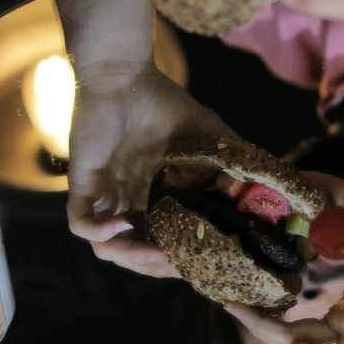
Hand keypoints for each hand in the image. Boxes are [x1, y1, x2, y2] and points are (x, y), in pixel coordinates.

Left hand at [67, 62, 228, 276]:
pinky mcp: (81, 182)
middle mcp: (118, 195)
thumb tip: (262, 181)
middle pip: (130, 249)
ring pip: (106, 246)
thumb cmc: (160, 100)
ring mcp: (98, 191)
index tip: (195, 261)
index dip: (170, 254)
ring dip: (132, 257)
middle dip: (154, 264)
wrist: (124, 75)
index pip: (152, 235)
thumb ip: (230, 158)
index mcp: (140, 189)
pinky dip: (102, 233)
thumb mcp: (206, 134)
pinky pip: (81, 224)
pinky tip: (126, 226)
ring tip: (162, 258)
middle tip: (181, 268)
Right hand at [226, 172, 343, 343]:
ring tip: (237, 310)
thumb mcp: (341, 201)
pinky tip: (286, 338)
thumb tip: (275, 174)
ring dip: (268, 333)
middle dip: (257, 321)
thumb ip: (310, 189)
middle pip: (295, 333)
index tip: (241, 288)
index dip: (268, 306)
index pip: (303, 314)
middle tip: (227, 302)